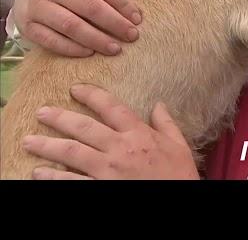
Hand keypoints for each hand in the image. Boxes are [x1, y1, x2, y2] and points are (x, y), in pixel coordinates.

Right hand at [13, 0, 141, 56]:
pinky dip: (71, 49)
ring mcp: (38, 6)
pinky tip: (89, 53)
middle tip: (132, 36)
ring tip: (115, 49)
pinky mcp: (27, 25)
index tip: (138, 19)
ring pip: (70, 25)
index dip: (125, 4)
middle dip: (115, 24)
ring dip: (96, 39)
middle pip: (90, 7)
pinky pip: (50, 40)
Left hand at [22, 84, 199, 179]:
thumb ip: (166, 124)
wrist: (179, 197)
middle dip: (60, 118)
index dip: (92, 95)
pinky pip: (71, 181)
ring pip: (72, 152)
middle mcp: (120, 148)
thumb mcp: (179, 146)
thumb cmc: (179, 174)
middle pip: (84, 128)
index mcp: (139, 134)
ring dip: (48, 145)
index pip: (112, 108)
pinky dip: (52, 176)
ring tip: (30, 141)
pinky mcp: (101, 187)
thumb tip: (159, 105)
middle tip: (42, 112)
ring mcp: (108, 169)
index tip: (75, 89)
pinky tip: (38, 172)